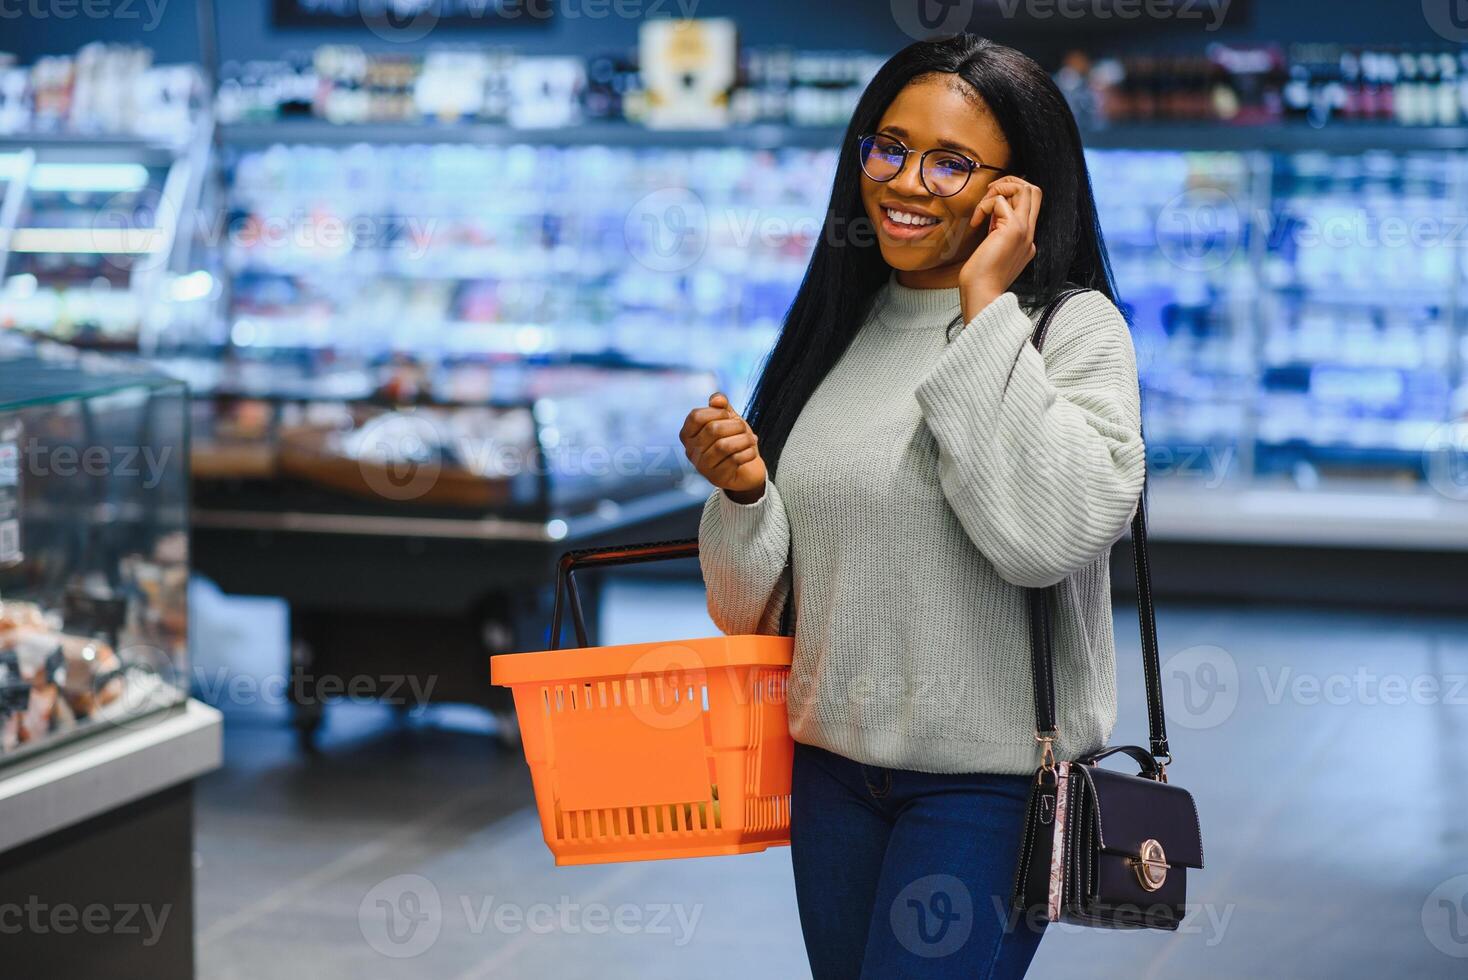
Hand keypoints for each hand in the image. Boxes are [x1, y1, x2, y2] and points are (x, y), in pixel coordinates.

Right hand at [680, 392, 766, 502]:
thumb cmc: (733, 440)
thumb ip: (721, 406)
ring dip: (743, 439)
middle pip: (713, 430)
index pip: (696, 416)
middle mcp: (690, 451)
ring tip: (751, 439)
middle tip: (744, 428)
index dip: (716, 411)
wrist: (745, 469)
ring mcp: (702, 466)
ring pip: (723, 446)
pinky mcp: (716, 478)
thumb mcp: (728, 419)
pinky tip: (751, 451)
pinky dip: (748, 452)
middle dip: (735, 425)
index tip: (728, 415)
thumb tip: (717, 398)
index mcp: (688, 434)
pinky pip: (734, 460)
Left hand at [959, 176, 1041, 322]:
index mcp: (1027, 240)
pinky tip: (975, 223)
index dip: (1010, 197)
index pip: (1030, 205)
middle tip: (989, 194)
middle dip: (1010, 183)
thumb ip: (998, 234)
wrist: (982, 294)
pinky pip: (999, 200)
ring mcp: (1024, 230)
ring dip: (1000, 189)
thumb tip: (989, 217)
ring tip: (983, 208)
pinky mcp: (1013, 229)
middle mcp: (1030, 233)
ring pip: (1026, 188)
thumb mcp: (993, 251)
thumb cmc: (981, 278)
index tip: (989, 208)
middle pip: (1035, 191)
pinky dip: (984, 205)